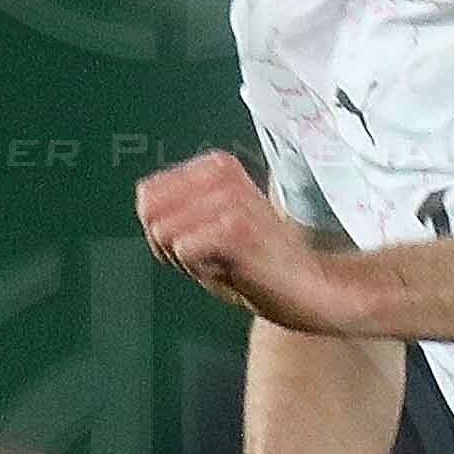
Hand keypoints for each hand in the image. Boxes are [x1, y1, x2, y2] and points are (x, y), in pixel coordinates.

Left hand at [136, 151, 361, 330]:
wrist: (310, 287)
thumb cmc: (259, 262)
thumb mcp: (209, 225)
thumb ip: (174, 210)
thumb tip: (143, 201)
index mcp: (216, 165)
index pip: (148, 195)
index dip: (166, 229)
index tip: (205, 240)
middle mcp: (222, 172)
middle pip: (150, 214)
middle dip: (171, 245)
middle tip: (215, 253)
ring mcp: (230, 197)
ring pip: (163, 233)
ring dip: (188, 259)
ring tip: (227, 259)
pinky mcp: (236, 227)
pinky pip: (183, 250)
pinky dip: (200, 269)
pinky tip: (233, 268)